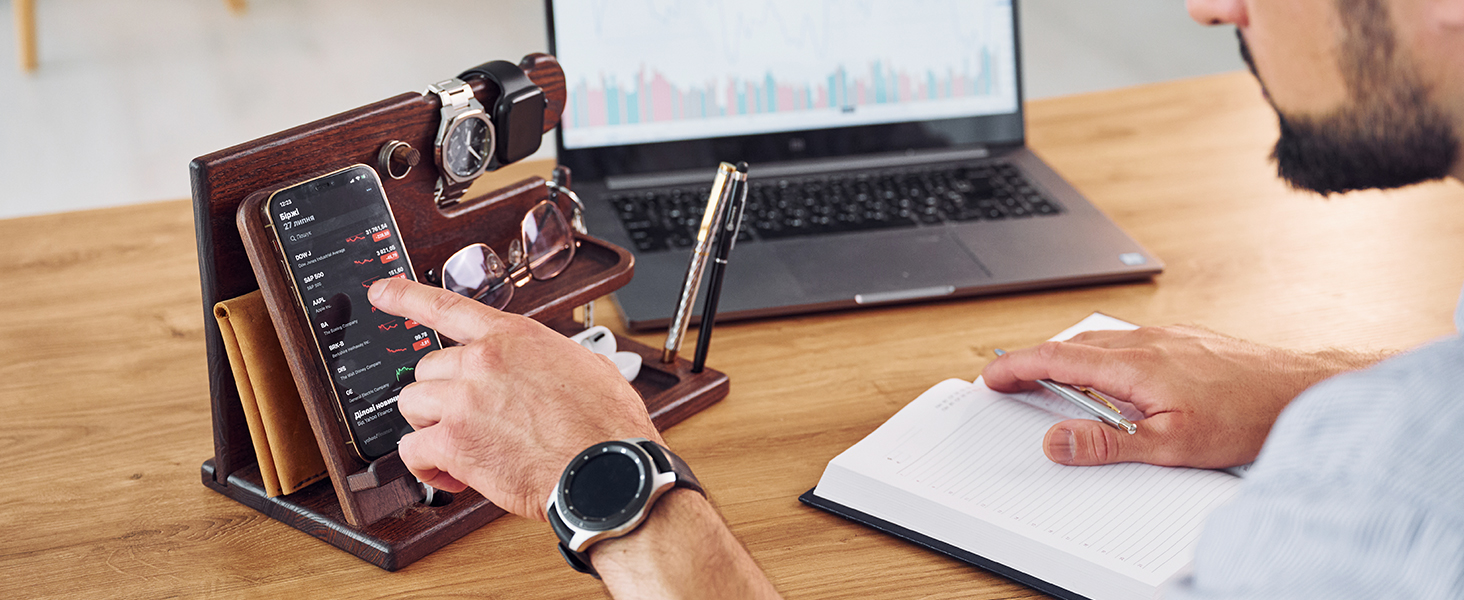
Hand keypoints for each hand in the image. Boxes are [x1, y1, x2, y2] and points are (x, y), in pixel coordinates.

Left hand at [368, 277, 659, 521]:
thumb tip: (550, 366)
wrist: (606, 469)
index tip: (381, 291)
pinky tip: (451, 474)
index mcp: (514, 337)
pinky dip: (426, 467)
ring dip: (430, 426)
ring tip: (460, 446)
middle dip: (441, 396)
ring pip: (412, 404)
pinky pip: (412, 449)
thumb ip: (550, 359)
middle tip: (465, 420)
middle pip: (426, 368)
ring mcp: (464, 398)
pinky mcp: (453, 440)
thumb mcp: (588, 366)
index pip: (446, 306)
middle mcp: (483, 360)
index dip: (405, 296)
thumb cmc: (606, 426)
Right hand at [981, 325, 1383, 467]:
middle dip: (1034, 362)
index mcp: (1134, 364)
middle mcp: (1147, 341)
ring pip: (1101, 342)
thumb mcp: (1171, 444)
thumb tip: (1057, 440)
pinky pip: (1128, 342)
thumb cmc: (1246, 415)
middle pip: (1072, 345)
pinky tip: (1113, 377)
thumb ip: (1108, 443)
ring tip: (1053, 381)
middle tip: (1011, 383)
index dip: (1017, 366)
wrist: (1301, 389)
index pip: (1056, 357)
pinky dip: (1102, 356)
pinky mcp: (1185, 339)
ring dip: (1068, 358)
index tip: (993, 377)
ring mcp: (1168, 336)